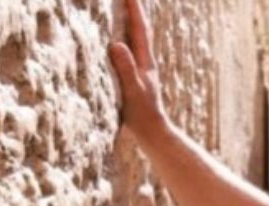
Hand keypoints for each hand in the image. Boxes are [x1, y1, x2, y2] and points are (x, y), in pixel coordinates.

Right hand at [108, 0, 166, 138]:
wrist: (152, 132)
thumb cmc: (142, 113)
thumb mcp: (132, 90)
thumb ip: (126, 68)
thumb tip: (117, 44)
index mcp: (145, 61)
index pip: (140, 29)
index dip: (134, 10)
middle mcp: (145, 62)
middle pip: (140, 30)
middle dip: (133, 11)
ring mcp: (141, 69)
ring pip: (136, 40)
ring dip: (130, 23)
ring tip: (124, 9)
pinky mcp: (136, 77)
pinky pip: (131, 51)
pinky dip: (126, 39)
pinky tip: (119, 40)